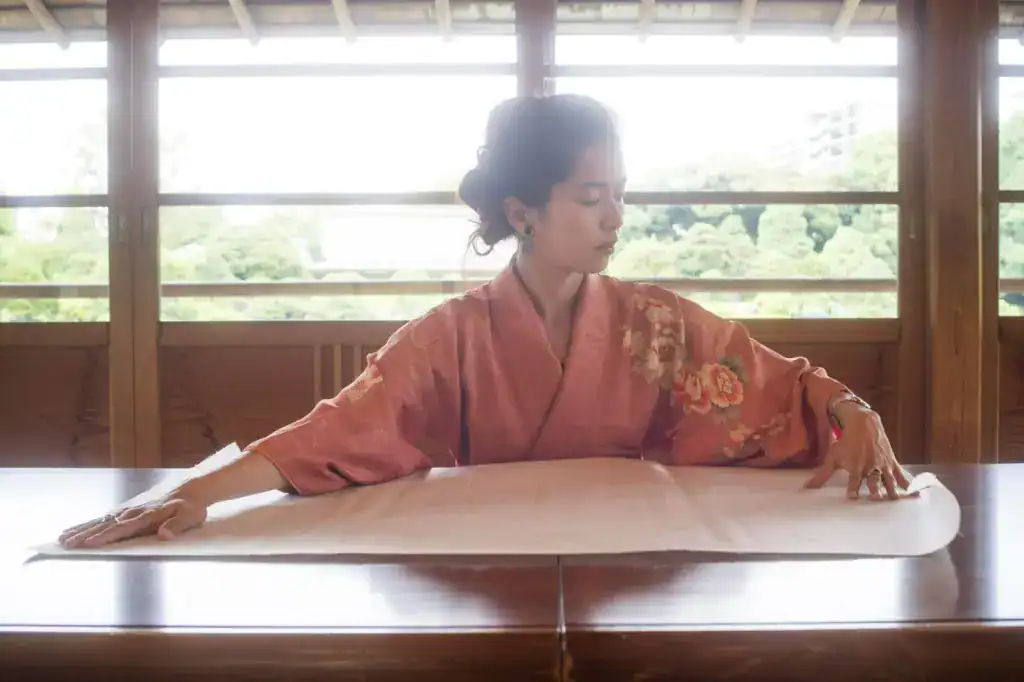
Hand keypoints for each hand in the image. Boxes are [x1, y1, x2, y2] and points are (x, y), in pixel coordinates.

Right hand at [58, 494, 207, 548]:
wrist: (189, 488)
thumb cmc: (190, 506)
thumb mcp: (191, 515)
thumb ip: (178, 525)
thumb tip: (164, 535)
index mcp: (148, 515)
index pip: (124, 528)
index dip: (107, 536)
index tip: (90, 544)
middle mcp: (134, 512)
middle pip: (106, 525)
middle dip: (85, 535)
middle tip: (66, 545)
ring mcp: (128, 510)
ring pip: (100, 521)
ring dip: (81, 530)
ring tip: (62, 539)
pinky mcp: (125, 510)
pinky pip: (103, 518)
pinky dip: (87, 524)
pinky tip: (74, 530)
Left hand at [803, 408, 914, 500]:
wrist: (864, 425)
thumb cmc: (846, 443)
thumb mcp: (832, 457)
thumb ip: (821, 475)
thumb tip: (806, 488)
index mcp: (856, 467)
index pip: (854, 481)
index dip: (853, 488)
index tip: (852, 497)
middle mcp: (870, 467)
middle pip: (874, 481)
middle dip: (875, 490)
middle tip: (875, 499)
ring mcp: (883, 465)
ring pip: (889, 480)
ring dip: (891, 490)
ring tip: (894, 500)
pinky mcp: (892, 464)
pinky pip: (902, 476)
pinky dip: (908, 485)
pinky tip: (916, 495)